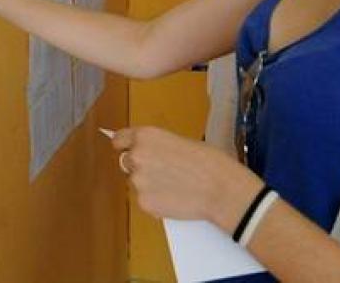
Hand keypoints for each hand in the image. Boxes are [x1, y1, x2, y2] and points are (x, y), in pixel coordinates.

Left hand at [112, 126, 262, 231]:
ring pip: (136, 182)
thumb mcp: (181, 142)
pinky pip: (144, 200)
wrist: (221, 189)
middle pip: (126, 161)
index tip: (126, 149)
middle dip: (140, 166)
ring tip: (174, 186)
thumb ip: (158, 147)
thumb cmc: (209, 162)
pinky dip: (155, 200)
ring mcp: (138, 181)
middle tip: (161, 172)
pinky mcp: (143, 202)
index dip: (124, 145)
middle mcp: (137, 156)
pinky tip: (174, 198)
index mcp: (146, 136)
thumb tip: (151, 154)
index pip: (119, 139)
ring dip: (148, 184)